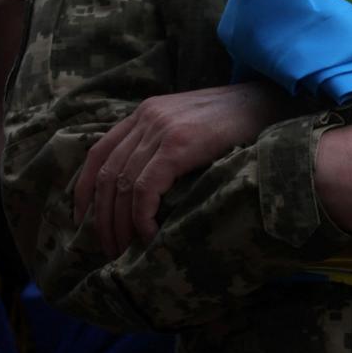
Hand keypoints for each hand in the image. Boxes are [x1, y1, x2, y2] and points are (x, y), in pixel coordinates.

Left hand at [75, 82, 300, 256]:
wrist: (268, 103)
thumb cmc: (237, 121)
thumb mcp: (192, 125)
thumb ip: (166, 144)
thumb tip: (148, 188)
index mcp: (145, 112)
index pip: (98, 153)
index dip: (83, 190)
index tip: (83, 220)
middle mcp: (146, 117)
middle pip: (106, 174)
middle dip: (102, 217)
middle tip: (108, 248)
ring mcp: (161, 129)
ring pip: (121, 185)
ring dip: (120, 224)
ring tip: (126, 250)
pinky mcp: (178, 144)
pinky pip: (145, 188)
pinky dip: (142, 217)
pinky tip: (150, 235)